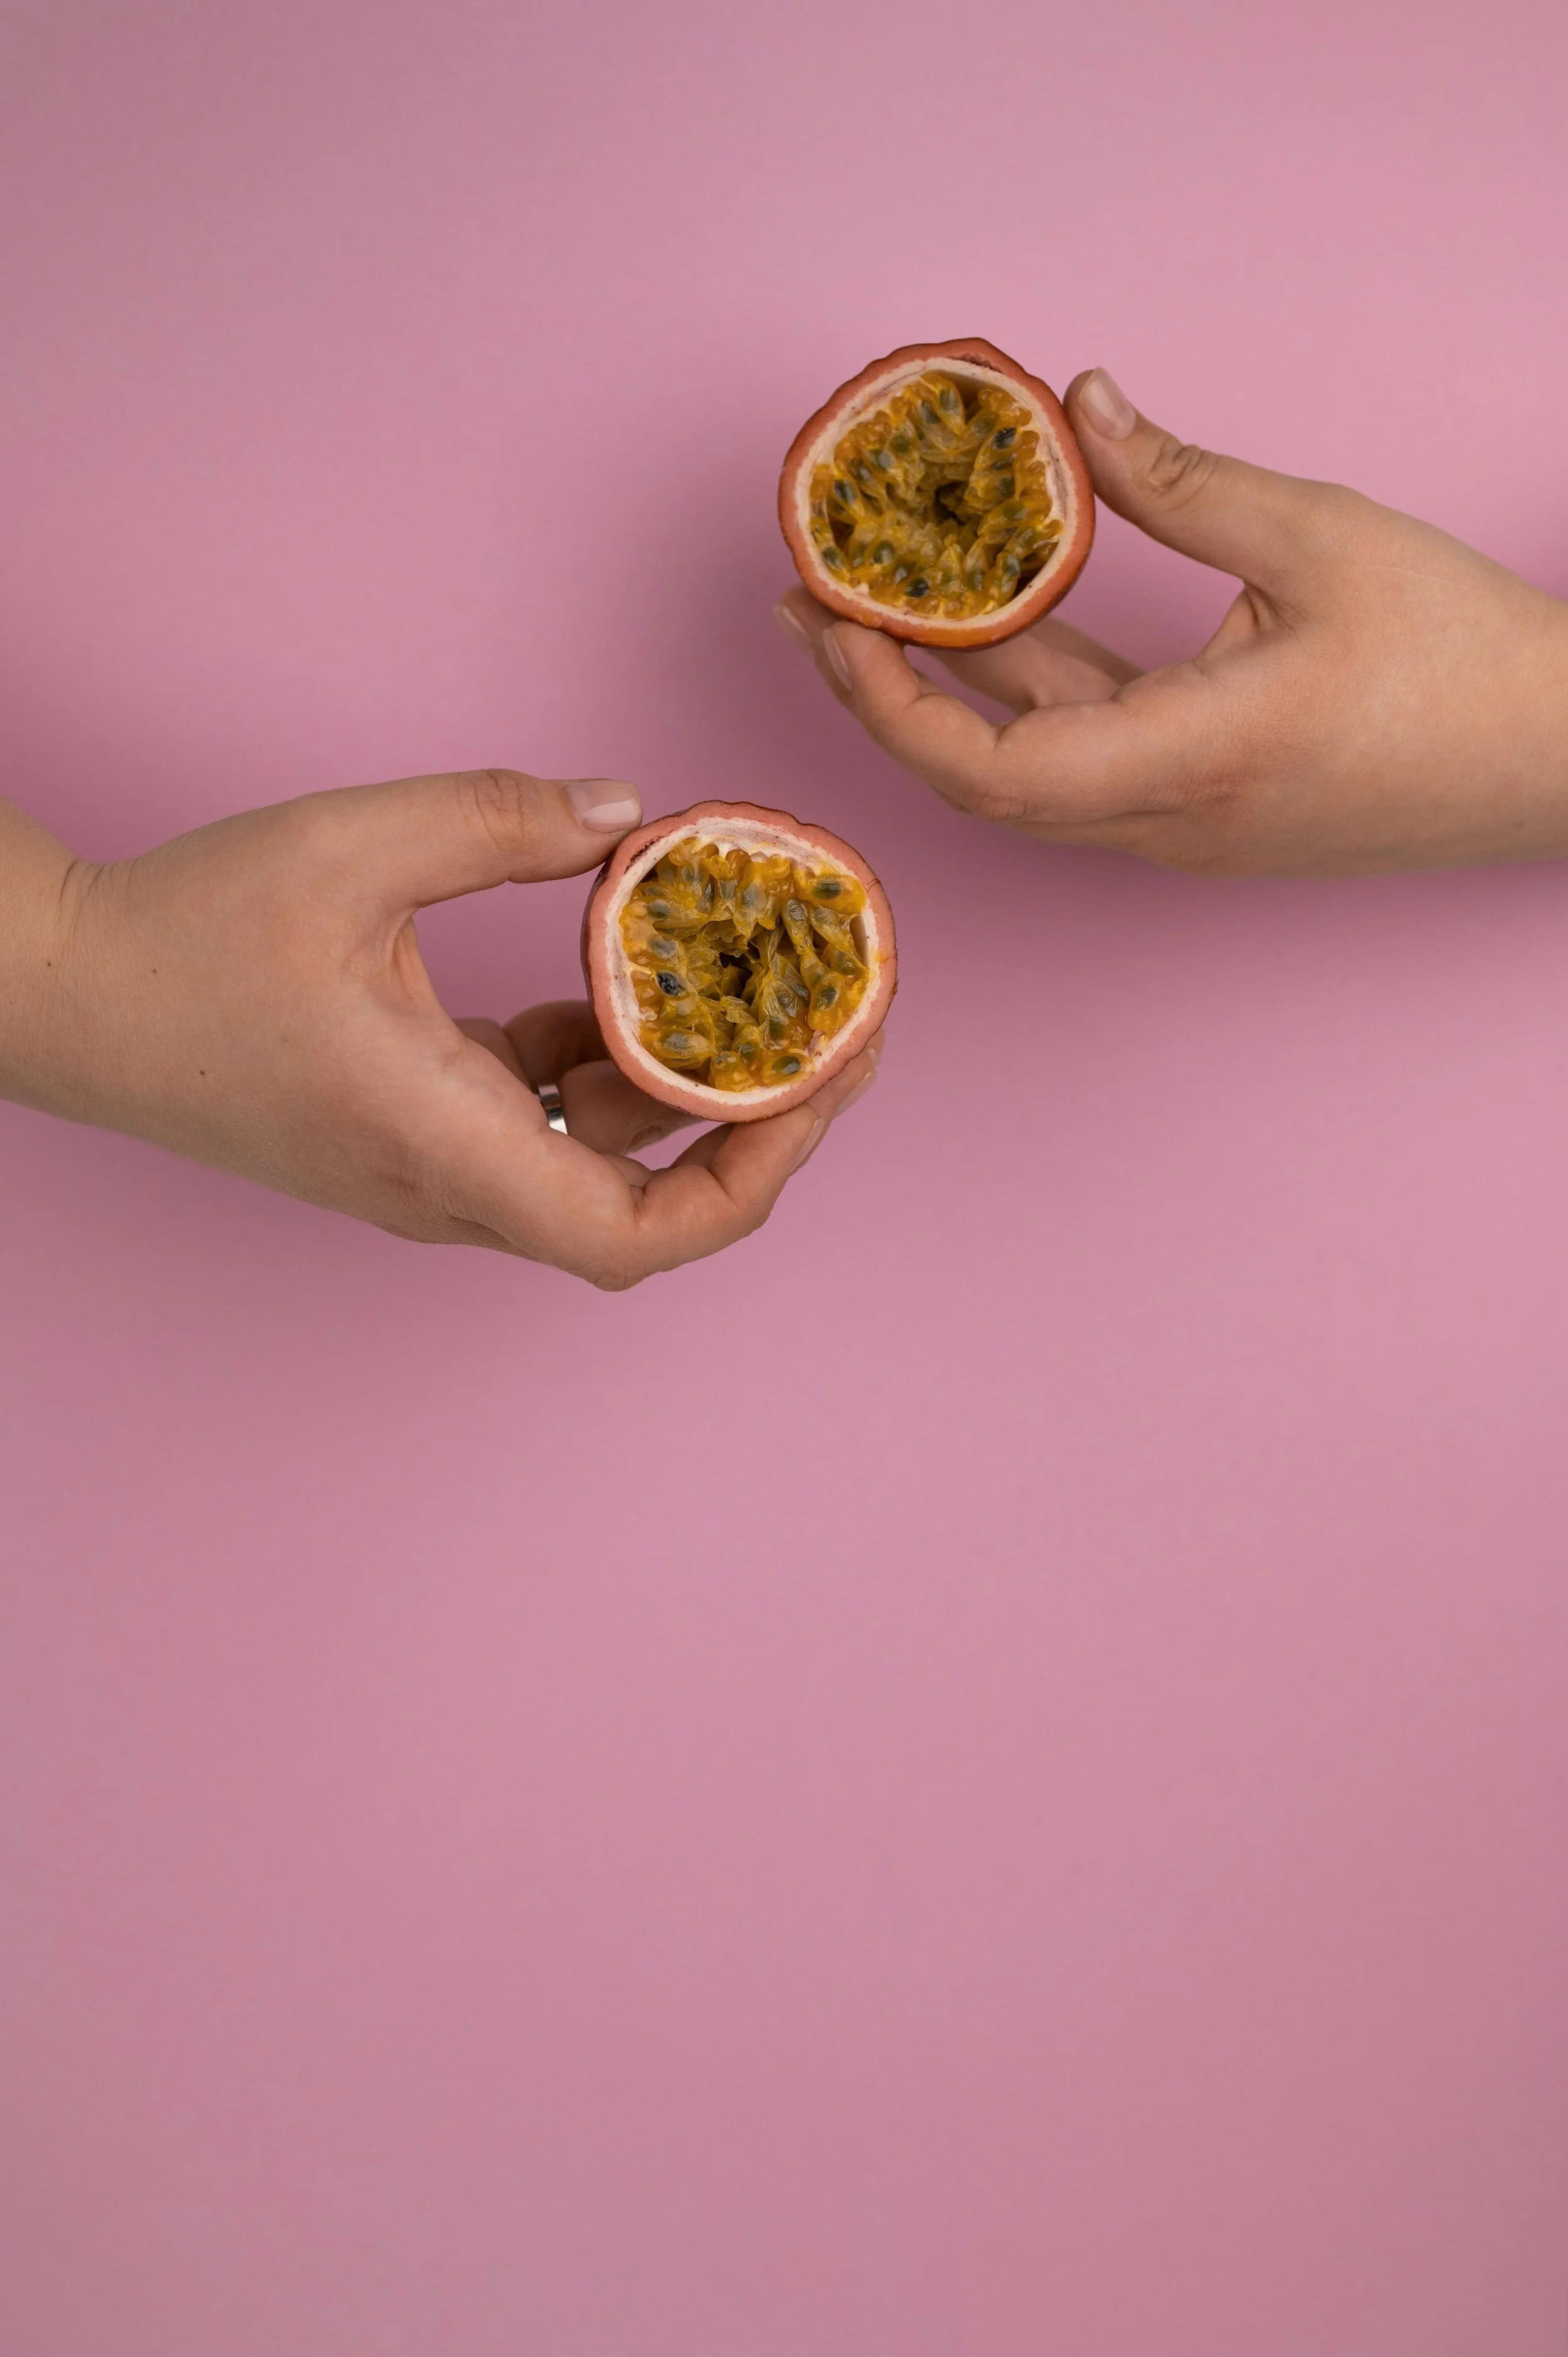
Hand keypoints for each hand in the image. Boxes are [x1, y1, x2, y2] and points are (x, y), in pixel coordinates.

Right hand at [0, 771, 878, 1286]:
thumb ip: (503, 821)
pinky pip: (544, 1117)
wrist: (70, 995)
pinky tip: (627, 968)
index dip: (752, 1178)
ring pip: (600, 1157)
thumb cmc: (188, 940)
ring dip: (684, 1084)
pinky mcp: (417, 1131)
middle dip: (757, 1126)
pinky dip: (604, 1057)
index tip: (819, 1087)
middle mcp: (452, 1186)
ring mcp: (434, 1168)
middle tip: (836, 1030)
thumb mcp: (352, 847)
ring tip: (761, 988)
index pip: (637, 1234)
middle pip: (645, 1205)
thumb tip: (630, 812)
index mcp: (445, 1145)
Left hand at [775, 368, 1567, 875]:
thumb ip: (1187, 483)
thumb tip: (1080, 405)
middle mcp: (1170, 822)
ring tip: (869, 610)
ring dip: (946, 696)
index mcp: (1196, 762)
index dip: (894, 706)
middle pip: (981, 783)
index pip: (994, 770)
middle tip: (811, 606)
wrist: (1557, 760)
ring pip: (1030, 771)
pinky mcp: (1202, 812)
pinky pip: (1084, 760)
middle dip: (882, 696)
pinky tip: (989, 623)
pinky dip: (1027, 698)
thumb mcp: (1325, 541)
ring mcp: (1183, 831)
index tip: (836, 621)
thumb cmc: (1463, 659)